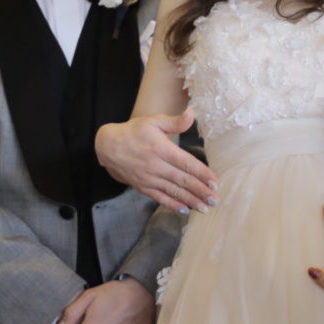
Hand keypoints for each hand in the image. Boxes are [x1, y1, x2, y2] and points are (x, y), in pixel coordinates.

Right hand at [96, 111, 216, 213]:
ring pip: (173, 191)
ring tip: (205, 208)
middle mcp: (156, 166)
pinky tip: (185, 210)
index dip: (202, 173)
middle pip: (182, 180)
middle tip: (215, 200)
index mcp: (161, 149)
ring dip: (190, 201)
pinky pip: (159, 197)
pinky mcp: (142, 186)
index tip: (215, 183)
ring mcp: (148, 178)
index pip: (186, 163)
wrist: (108, 146)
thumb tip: (193, 113)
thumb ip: (175, 122)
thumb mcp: (153, 121)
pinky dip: (172, 204)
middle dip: (200, 191)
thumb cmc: (134, 131)